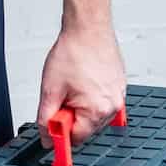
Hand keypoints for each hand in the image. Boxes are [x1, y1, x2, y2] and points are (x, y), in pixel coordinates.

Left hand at [35, 22, 126, 145]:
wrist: (88, 28)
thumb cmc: (72, 52)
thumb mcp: (50, 90)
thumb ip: (46, 118)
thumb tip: (46, 137)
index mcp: (98, 110)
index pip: (77, 138)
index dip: (60, 130)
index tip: (52, 122)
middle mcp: (113, 106)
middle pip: (87, 127)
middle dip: (71, 115)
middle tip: (62, 94)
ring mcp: (119, 96)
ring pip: (94, 114)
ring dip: (80, 105)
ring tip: (73, 83)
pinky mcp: (120, 86)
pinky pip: (102, 100)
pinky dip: (90, 95)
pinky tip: (82, 79)